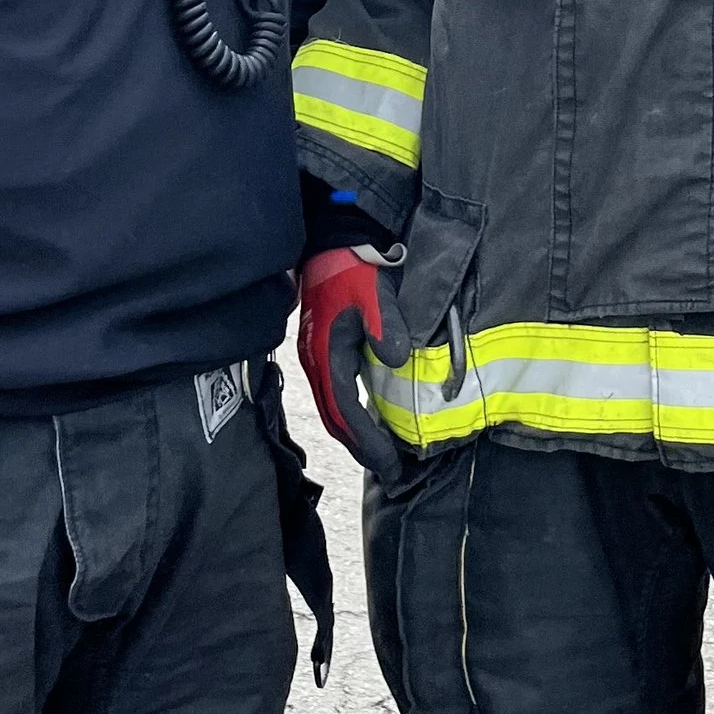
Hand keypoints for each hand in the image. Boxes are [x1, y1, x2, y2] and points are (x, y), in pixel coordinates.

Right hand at [297, 245, 410, 490]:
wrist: (332, 240)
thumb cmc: (354, 266)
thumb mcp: (372, 291)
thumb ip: (383, 323)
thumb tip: (397, 358)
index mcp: (326, 354)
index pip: (346, 411)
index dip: (368, 442)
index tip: (392, 466)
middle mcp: (317, 362)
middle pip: (336, 418)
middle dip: (362, 449)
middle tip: (391, 474)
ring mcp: (318, 357)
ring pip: (334, 409)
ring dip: (356, 436)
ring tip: (382, 458)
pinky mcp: (324, 350)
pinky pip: (337, 394)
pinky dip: (352, 415)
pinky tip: (370, 421)